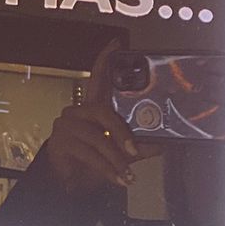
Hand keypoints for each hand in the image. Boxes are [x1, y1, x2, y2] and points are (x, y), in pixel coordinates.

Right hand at [43, 42, 157, 196]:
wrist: (70, 180)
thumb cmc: (92, 160)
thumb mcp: (120, 152)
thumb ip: (139, 145)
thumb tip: (164, 142)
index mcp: (93, 109)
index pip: (98, 79)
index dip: (105, 60)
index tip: (116, 45)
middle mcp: (78, 112)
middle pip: (102, 111)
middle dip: (120, 132)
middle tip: (133, 149)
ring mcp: (67, 126)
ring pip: (97, 137)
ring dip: (115, 159)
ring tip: (125, 172)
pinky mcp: (60, 142)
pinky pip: (88, 153)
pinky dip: (106, 168)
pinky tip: (116, 177)